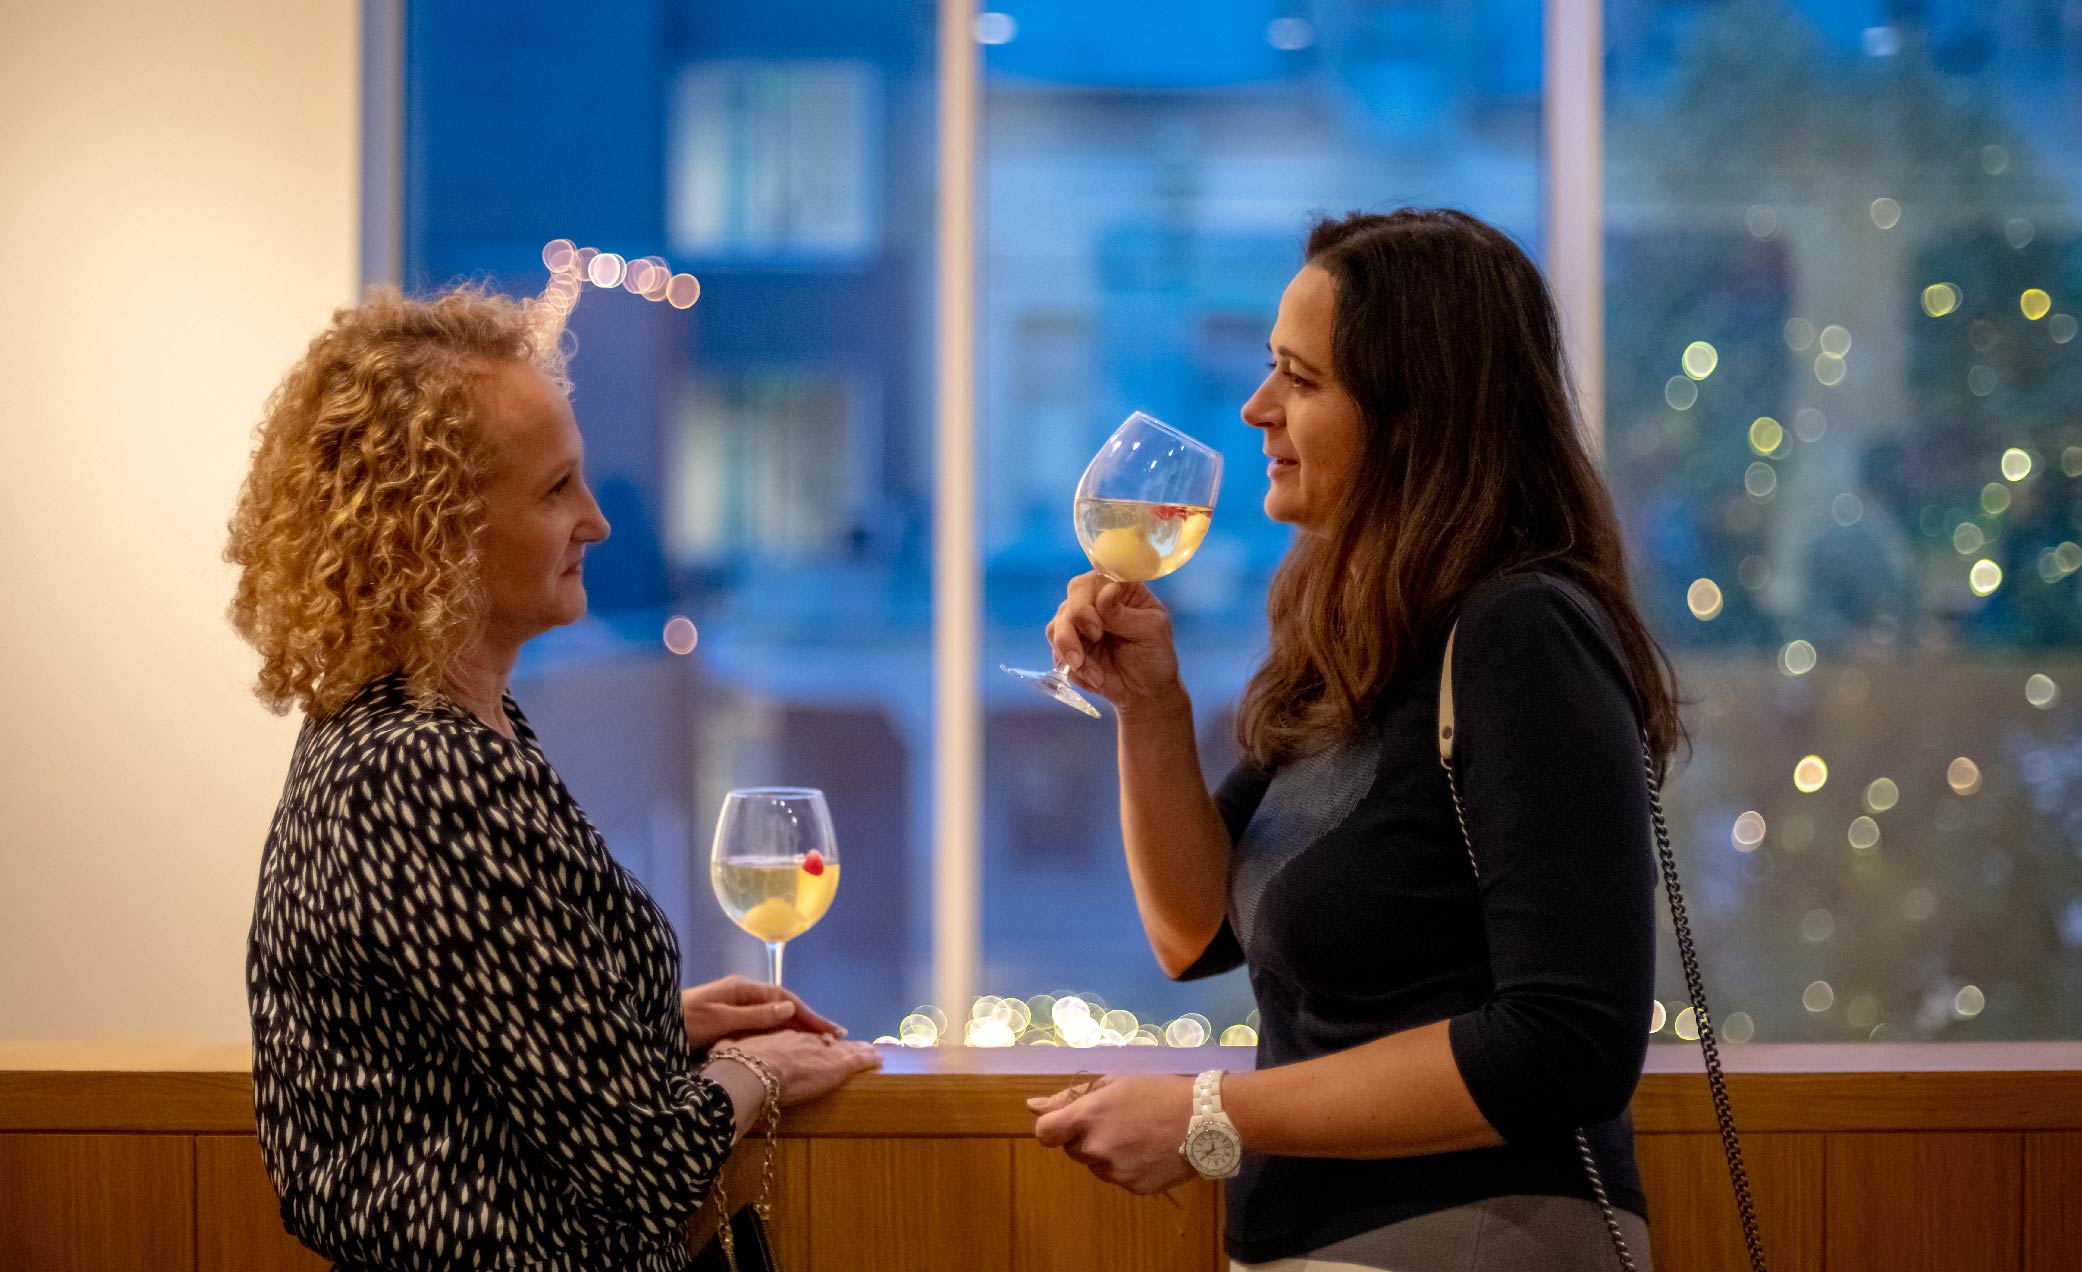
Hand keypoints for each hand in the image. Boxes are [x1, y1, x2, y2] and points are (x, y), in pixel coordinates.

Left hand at [681, 975, 844, 1051]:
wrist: (648, 1031)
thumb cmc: (682, 1023)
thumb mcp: (719, 1020)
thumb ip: (755, 1015)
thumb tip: (792, 1008)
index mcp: (741, 990)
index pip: (784, 999)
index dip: (809, 1014)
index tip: (831, 1030)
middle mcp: (741, 997)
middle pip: (782, 1007)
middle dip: (808, 1021)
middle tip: (833, 1039)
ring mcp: (733, 1010)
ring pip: (773, 1019)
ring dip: (795, 1030)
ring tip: (817, 1045)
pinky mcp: (726, 1026)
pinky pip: (760, 1029)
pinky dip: (778, 1037)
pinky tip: (788, 1048)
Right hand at [723, 1030, 881, 1107]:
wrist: (752, 1072)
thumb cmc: (737, 1065)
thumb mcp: (727, 1051)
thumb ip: (727, 1048)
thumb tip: (714, 1046)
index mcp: (778, 1036)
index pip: (798, 1037)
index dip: (808, 1041)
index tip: (815, 1043)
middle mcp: (802, 1039)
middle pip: (823, 1040)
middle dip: (835, 1043)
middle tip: (846, 1044)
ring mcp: (820, 1051)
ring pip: (843, 1048)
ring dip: (856, 1050)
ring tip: (869, 1051)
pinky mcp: (836, 1065)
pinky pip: (857, 1059)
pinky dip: (868, 1059)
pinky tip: (878, 1059)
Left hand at [1028, 1073, 1199, 1195]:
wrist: (1205, 1118)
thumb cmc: (1158, 1091)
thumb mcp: (1114, 1083)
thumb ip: (1069, 1098)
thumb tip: (1032, 1106)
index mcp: (1088, 1116)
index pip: (1044, 1133)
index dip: (1053, 1128)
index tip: (1068, 1123)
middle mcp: (1096, 1147)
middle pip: (1072, 1149)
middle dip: (1086, 1137)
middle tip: (1118, 1122)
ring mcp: (1114, 1171)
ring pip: (1095, 1165)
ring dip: (1106, 1153)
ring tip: (1137, 1136)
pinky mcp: (1133, 1187)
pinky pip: (1117, 1178)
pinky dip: (1127, 1167)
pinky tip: (1148, 1151)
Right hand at [1044, 573, 1183, 709]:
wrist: (1146, 692)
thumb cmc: (1155, 655)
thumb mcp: (1150, 631)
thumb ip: (1124, 614)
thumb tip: (1106, 590)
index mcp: (1119, 589)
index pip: (1093, 580)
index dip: (1086, 600)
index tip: (1097, 628)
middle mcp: (1095, 601)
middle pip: (1070, 600)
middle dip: (1074, 627)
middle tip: (1091, 646)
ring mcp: (1079, 624)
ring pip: (1056, 627)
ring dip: (1071, 652)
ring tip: (1095, 676)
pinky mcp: (1069, 647)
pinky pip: (1056, 652)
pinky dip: (1073, 669)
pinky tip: (1095, 680)